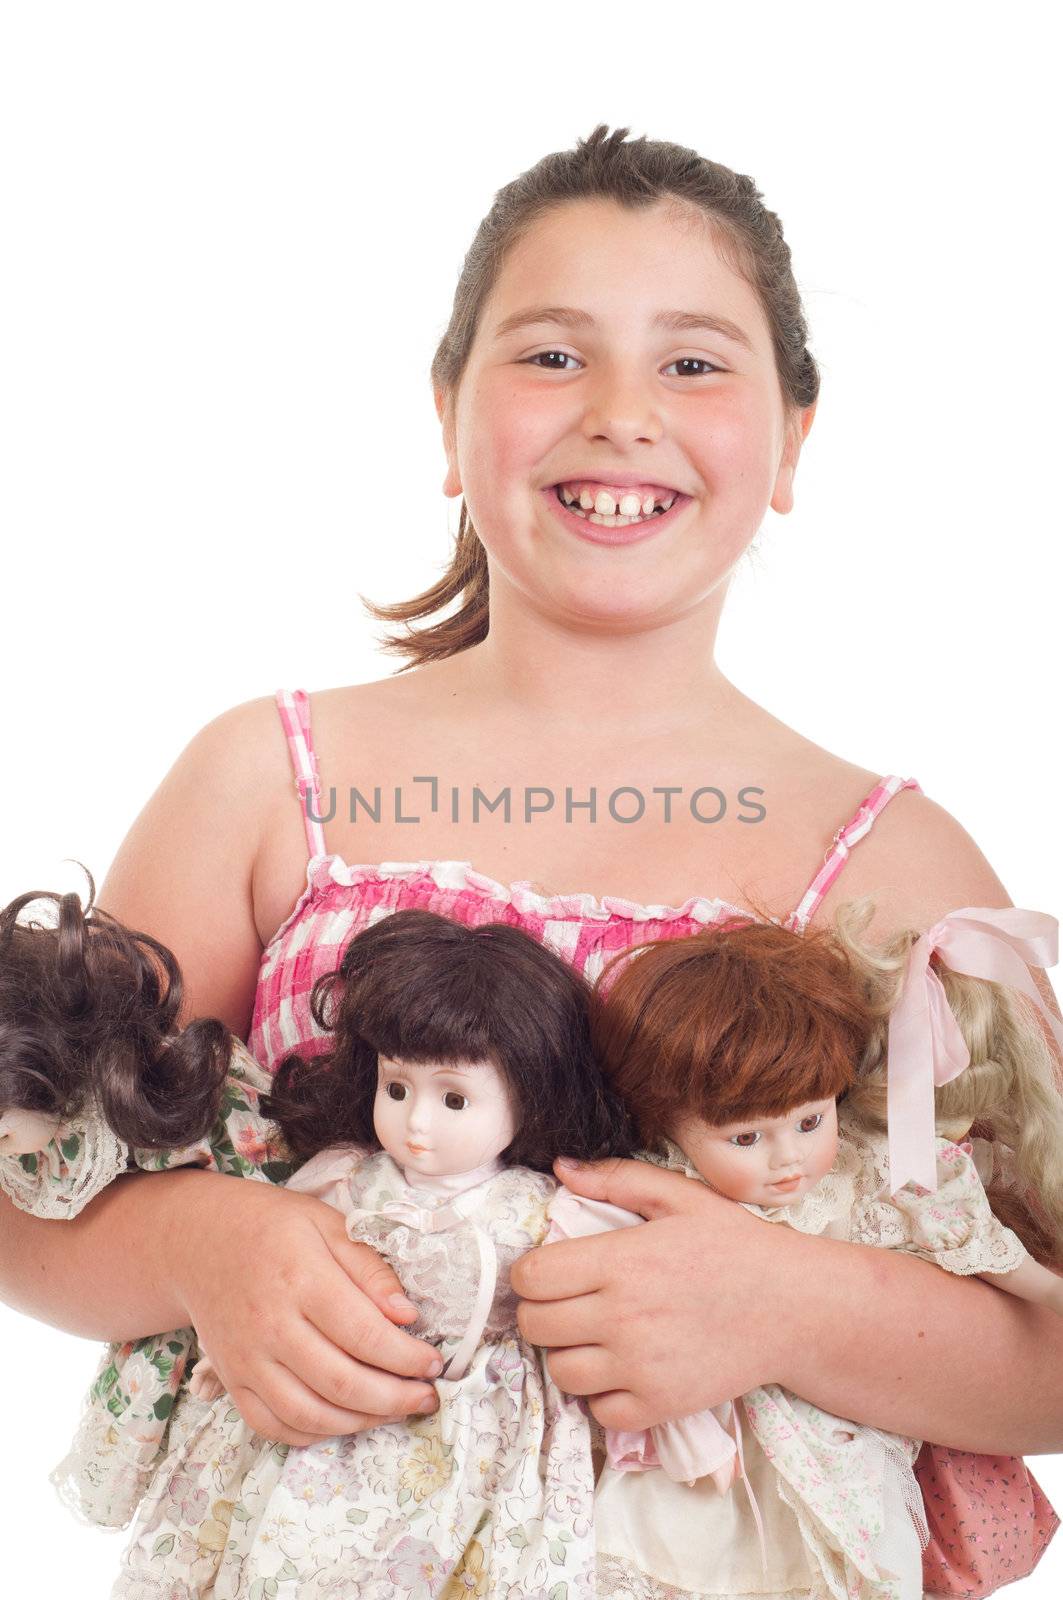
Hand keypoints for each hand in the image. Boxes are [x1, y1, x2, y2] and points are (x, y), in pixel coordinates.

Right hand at [172, 1173, 441, 1445]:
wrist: (199, 1240)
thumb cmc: (273, 1226)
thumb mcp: (327, 1224)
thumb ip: (369, 1268)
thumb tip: (408, 1314)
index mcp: (301, 1278)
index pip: (364, 1334)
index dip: (407, 1357)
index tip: (434, 1363)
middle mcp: (270, 1325)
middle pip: (341, 1382)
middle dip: (394, 1399)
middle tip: (426, 1397)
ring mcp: (246, 1359)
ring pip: (309, 1414)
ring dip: (361, 1422)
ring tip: (394, 1411)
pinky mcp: (231, 1380)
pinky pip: (272, 1425)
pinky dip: (313, 1434)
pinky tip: (345, 1420)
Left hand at [512, 1157, 798, 1431]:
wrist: (793, 1307)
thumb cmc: (735, 1246)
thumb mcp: (680, 1197)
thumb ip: (617, 1179)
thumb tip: (561, 1167)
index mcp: (621, 1261)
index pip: (532, 1277)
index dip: (531, 1272)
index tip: (551, 1270)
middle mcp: (622, 1317)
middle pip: (535, 1326)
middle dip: (543, 1311)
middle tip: (571, 1302)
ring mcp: (639, 1367)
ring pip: (560, 1371)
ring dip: (568, 1353)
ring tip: (595, 1335)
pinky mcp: (658, 1405)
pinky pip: (598, 1410)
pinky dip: (602, 1394)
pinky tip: (623, 1368)